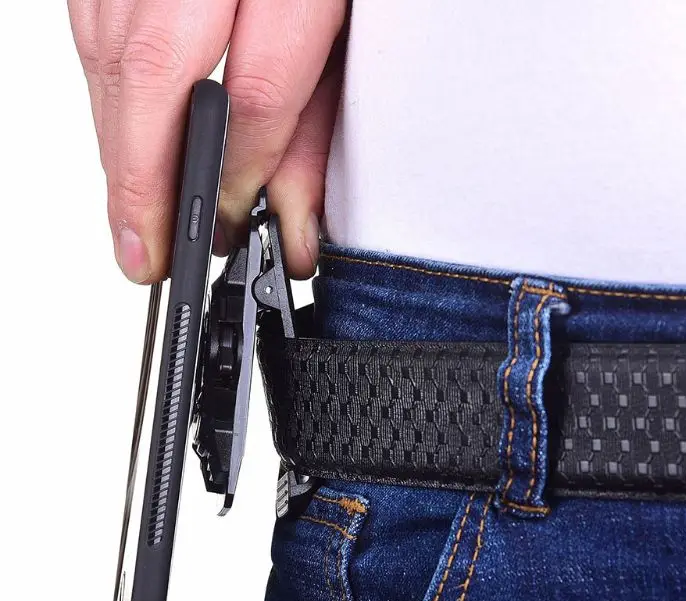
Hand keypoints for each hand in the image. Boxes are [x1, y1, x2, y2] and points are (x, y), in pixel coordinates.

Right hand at [67, 0, 346, 282]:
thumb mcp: (353, 40)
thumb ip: (319, 129)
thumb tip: (294, 224)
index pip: (256, 89)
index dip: (239, 173)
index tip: (232, 226)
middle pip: (153, 71)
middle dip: (145, 182)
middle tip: (146, 253)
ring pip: (109, 50)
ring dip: (117, 146)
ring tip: (133, 217)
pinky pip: (92, 22)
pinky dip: (105, 91)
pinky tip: (123, 142)